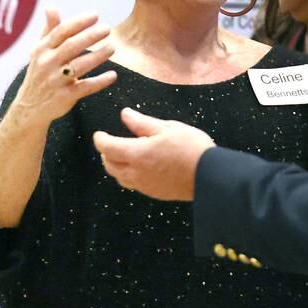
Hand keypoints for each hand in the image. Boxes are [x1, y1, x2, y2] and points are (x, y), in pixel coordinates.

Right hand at [12, 8, 116, 125]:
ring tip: (112, 48)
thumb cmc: (40, 73)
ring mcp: (55, 81)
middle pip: (70, 46)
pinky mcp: (64, 97)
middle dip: (90, 36)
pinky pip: (85, 87)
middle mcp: (47, 64)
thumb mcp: (40, 51)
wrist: (30, 108)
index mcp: (42, 50)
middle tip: (108, 28)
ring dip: (97, 56)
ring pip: (79, 66)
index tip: (95, 15)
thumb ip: (49, 30)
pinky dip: (99, 81)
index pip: (60, 32)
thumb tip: (51, 7)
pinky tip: (113, 75)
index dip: (78, 22)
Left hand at [93, 108, 215, 200]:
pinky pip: (133, 184)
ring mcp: (145, 185)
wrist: (209, 175)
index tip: (99, 134)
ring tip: (122, 155)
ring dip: (115, 166)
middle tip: (109, 143)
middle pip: (110, 165)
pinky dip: (128, 175)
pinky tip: (139, 168)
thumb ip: (142, 122)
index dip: (100, 140)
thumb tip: (125, 114)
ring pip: (119, 177)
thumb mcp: (168, 127)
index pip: (108, 147)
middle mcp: (136, 172)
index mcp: (137, 154)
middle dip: (106, 153)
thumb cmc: (191, 147)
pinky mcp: (154, 192)